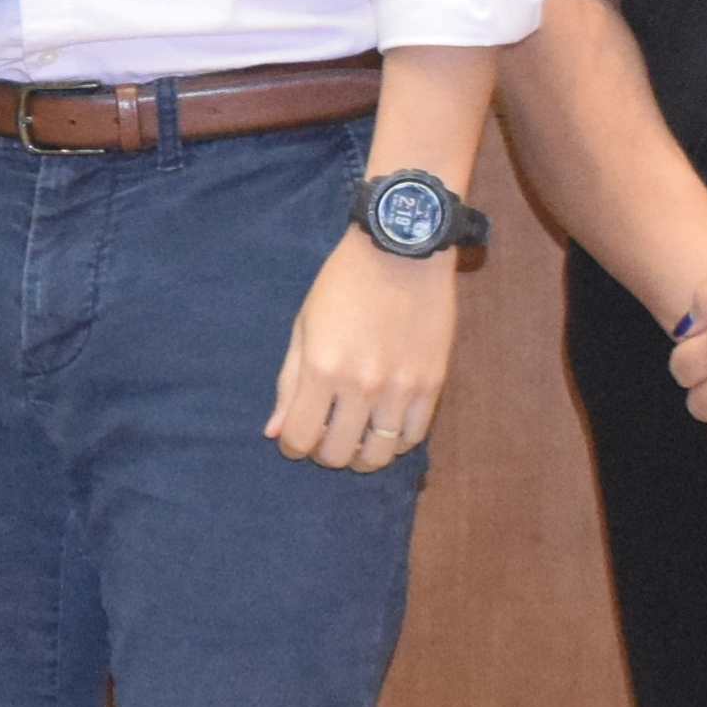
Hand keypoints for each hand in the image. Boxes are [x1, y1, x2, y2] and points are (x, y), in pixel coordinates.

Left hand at [267, 228, 459, 470]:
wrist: (402, 250)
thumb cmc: (343, 283)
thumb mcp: (304, 326)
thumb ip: (289, 383)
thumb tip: (274, 432)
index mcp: (322, 369)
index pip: (300, 438)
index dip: (292, 446)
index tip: (294, 437)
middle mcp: (361, 386)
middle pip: (338, 455)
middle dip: (324, 452)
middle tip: (325, 434)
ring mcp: (401, 388)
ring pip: (379, 455)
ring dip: (361, 454)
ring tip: (357, 436)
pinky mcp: (432, 385)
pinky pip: (413, 437)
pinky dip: (395, 441)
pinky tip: (385, 425)